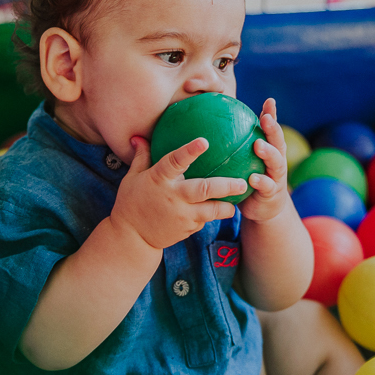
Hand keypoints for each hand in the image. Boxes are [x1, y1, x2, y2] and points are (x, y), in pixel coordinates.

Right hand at [111, 137, 247, 249]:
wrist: (132, 237)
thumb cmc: (131, 202)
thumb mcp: (133, 178)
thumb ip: (142, 157)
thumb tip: (138, 136)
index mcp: (159, 179)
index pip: (175, 162)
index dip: (189, 152)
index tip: (204, 141)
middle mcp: (173, 197)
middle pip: (204, 190)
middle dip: (226, 186)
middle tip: (242, 182)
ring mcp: (181, 216)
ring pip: (211, 211)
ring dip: (226, 208)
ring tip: (237, 203)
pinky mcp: (186, 229)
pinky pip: (203, 220)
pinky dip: (210, 215)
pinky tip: (220, 211)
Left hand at [239, 98, 289, 223]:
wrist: (263, 209)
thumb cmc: (251, 180)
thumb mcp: (246, 161)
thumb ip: (237, 146)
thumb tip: (215, 124)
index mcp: (271, 150)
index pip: (272, 129)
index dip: (272, 115)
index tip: (269, 101)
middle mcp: (277, 161)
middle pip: (278, 142)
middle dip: (273, 129)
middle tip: (265, 118)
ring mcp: (277, 177)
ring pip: (276, 162)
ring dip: (268, 153)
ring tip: (258, 145)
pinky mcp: (272, 193)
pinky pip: (267, 186)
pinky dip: (261, 181)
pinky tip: (252, 178)